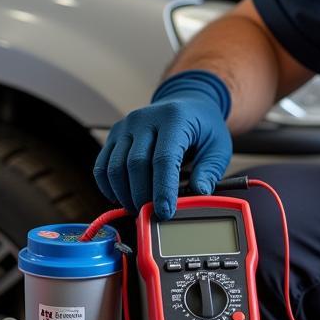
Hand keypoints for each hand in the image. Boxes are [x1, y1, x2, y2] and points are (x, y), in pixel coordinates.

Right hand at [92, 70, 231, 218]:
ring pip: (115, 167)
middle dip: (142, 196)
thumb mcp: (217, 147)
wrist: (187, 103)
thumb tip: (198, 194)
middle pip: (136, 164)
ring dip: (125, 195)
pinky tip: (121, 198)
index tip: (165, 212)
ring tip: (139, 210)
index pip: (163, 158)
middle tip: (151, 216)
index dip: (163, 189)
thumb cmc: (203, 128)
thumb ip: (209, 171)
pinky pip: (102, 166)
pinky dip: (108, 187)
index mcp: (174, 118)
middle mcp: (145, 119)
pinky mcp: (114, 135)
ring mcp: (126, 126)